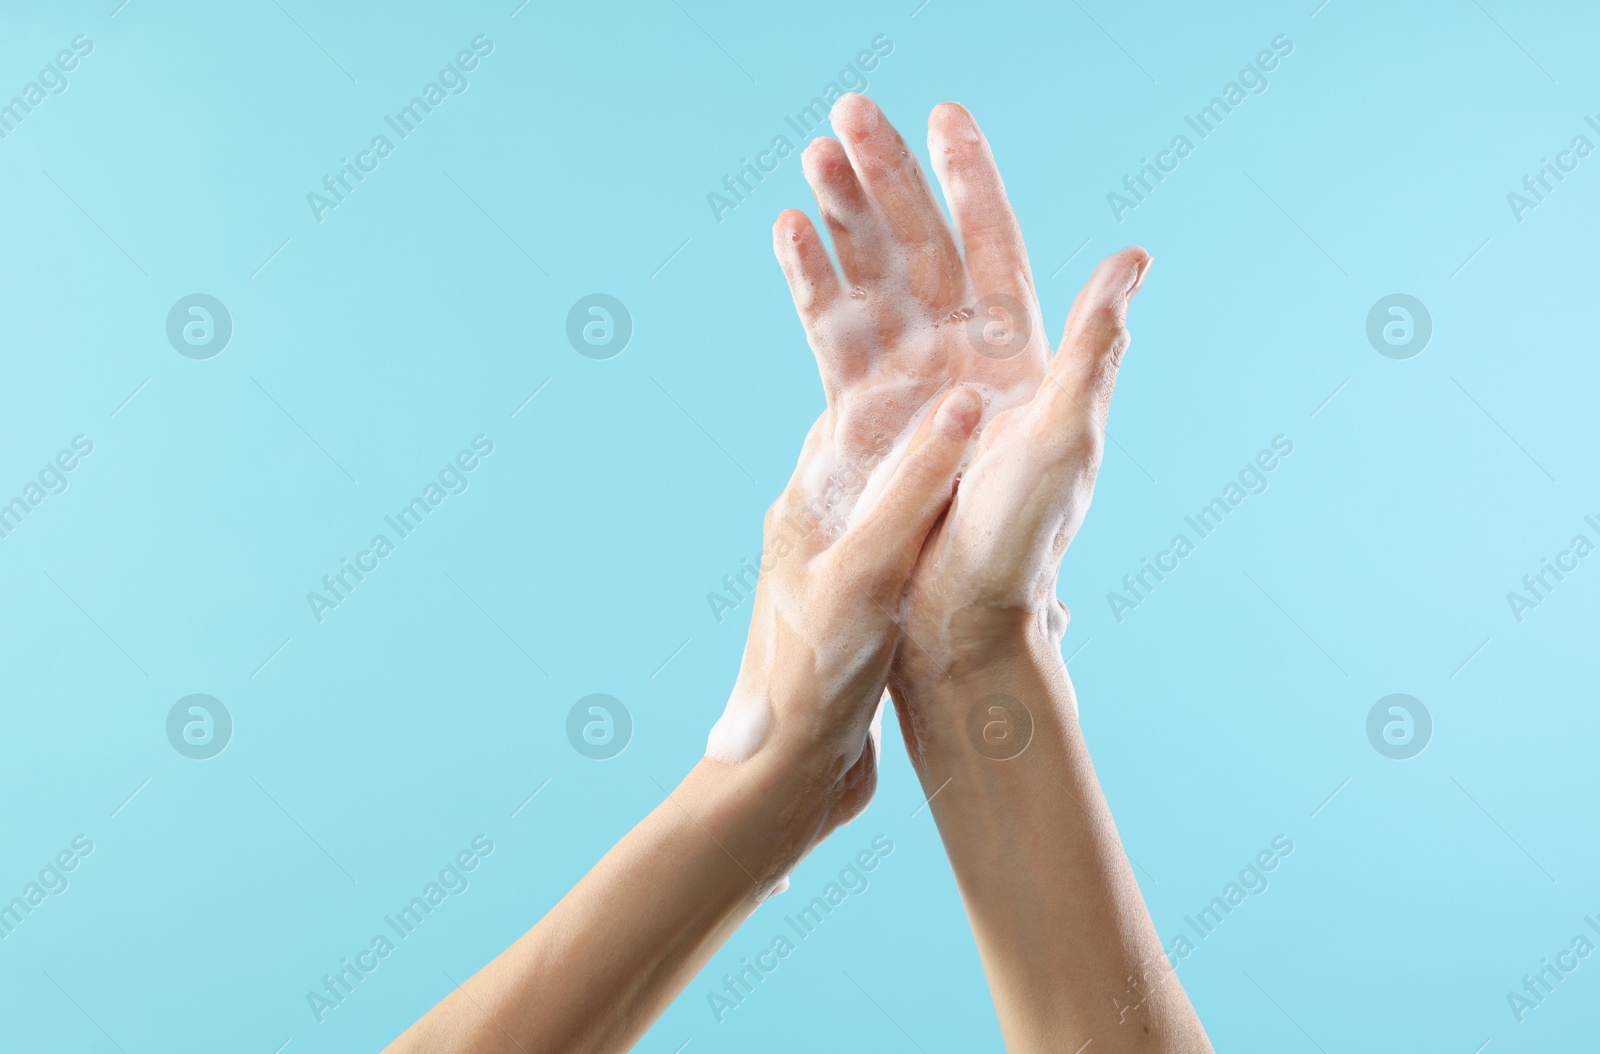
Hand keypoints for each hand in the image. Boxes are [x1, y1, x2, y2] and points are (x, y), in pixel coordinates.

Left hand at [704, 379, 983, 879]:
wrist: (790, 777)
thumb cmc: (815, 672)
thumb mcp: (868, 569)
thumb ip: (913, 491)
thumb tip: (962, 405)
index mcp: (804, 509)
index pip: (853, 422)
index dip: (907, 387)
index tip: (967, 357)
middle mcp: (819, 536)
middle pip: (885, 464)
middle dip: (941, 437)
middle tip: (1008, 409)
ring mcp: (843, 581)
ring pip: (905, 518)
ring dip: (952, 496)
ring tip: (1012, 468)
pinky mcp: (866, 623)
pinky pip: (917, 567)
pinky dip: (953, 552)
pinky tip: (994, 555)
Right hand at [771, 93, 1148, 707]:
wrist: (960, 623)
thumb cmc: (1022, 541)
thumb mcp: (1068, 442)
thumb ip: (1092, 349)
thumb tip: (1133, 259)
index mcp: (1021, 355)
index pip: (993, 244)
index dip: (970, 179)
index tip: (944, 117)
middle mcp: (966, 357)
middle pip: (924, 245)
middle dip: (887, 179)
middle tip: (848, 113)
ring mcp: (914, 383)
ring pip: (876, 278)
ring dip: (845, 218)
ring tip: (812, 158)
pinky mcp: (868, 416)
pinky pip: (837, 333)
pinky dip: (814, 283)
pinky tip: (792, 237)